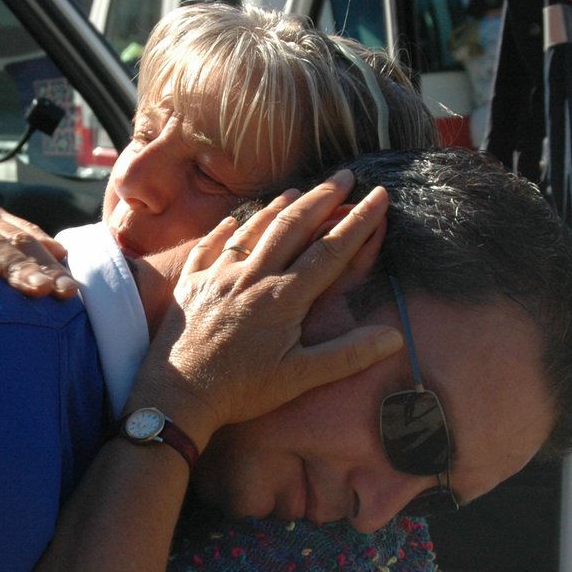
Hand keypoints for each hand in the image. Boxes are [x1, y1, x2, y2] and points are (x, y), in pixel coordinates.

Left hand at [131, 170, 402, 444]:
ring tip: (297, 190)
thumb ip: (348, 355)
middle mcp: (252, 276)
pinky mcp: (191, 283)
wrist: (177, 395)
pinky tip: (234, 220)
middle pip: (293, 226)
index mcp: (284, 297)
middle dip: (322, 198)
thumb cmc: (241, 391)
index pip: (331, 250)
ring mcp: (218, 275)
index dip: (359, 222)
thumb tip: (394, 337)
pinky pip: (209, 245)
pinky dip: (225, 229)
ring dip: (278, 206)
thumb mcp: (300, 379)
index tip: (379, 196)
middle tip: (344, 176)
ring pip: (253, 229)